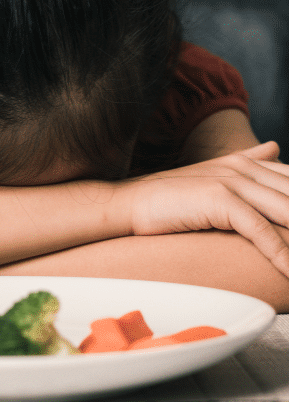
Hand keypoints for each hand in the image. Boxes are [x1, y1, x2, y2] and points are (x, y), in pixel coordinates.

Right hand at [121, 142, 288, 276]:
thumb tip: (275, 147)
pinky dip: (281, 254)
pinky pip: (261, 231)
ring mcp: (233, 182)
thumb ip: (247, 160)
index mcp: (247, 162)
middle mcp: (245, 168)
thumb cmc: (168, 196)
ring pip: (287, 213)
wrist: (129, 202)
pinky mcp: (220, 201)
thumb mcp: (212, 173)